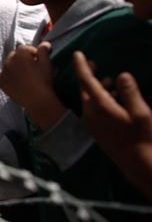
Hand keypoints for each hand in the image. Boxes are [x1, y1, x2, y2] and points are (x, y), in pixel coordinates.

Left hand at [0, 42, 52, 107]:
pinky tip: (13, 80)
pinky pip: (0, 75)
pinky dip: (5, 76)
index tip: (38, 59)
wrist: (37, 100)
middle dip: (22, 58)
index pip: (24, 48)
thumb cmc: (44, 80)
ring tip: (23, 75)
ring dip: (14, 66)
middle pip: (15, 55)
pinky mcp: (0, 81)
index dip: (32, 52)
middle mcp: (9, 60)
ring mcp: (3, 70)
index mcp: (20, 53)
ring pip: (8, 64)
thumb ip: (44, 51)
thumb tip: (44, 43)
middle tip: (31, 68)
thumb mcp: (47, 63)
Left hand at [74, 52, 151, 198]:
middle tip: (94, 64)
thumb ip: (130, 93)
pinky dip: (101, 100)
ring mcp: (92, 124)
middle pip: (85, 89)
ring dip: (98, 88)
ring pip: (90, 100)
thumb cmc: (144, 139)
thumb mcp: (141, 113)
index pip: (86, 81)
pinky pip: (94, 110)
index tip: (77, 54)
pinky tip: (115, 98)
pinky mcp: (96, 131)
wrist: (139, 167)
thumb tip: (121, 75)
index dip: (81, 66)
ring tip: (109, 81)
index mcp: (100, 107)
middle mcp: (90, 114)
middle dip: (88, 76)